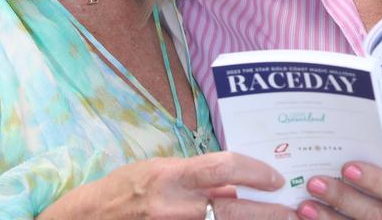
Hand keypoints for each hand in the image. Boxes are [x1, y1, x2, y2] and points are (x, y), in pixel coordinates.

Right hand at [40, 152, 293, 218]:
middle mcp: (172, 205)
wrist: (88, 218)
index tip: (276, 179)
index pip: (223, 167)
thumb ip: (198, 178)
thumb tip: (236, 185)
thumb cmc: (126, 190)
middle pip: (232, 208)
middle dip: (268, 212)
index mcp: (170, 176)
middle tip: (292, 212)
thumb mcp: (160, 172)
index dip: (255, 172)